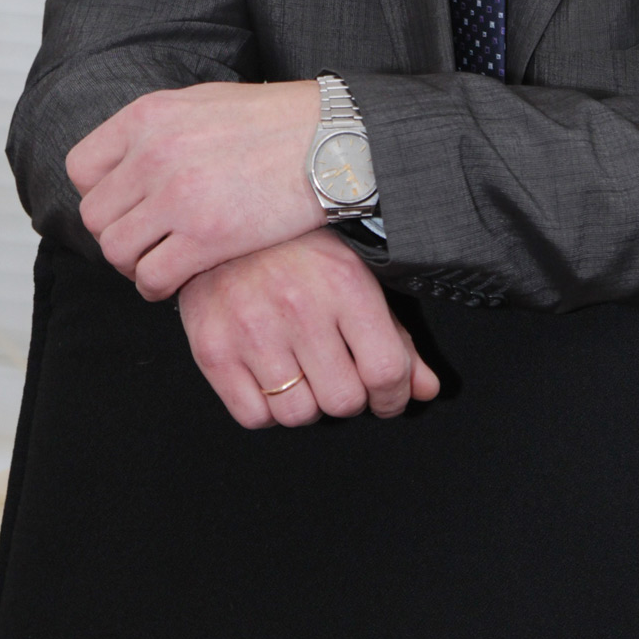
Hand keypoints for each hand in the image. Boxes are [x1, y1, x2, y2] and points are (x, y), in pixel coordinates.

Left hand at [66, 81, 325, 299]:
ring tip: (163, 262)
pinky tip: (182, 278)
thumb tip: (127, 162)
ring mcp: (177, 194)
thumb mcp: (206, 102)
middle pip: (96, 216)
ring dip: (135, 264)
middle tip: (148, 243)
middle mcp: (154, 151)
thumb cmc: (280, 122)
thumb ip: (160, 129)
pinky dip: (158, 286)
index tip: (129, 206)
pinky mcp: (206, 236)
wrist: (337, 140)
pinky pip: (151, 278)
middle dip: (118, 235)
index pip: (82, 168)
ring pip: (116, 251)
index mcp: (150, 115)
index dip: (101, 194)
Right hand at [176, 232, 440, 428]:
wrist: (222, 221)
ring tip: (301, 371)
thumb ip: (396, 337)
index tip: (387, 397)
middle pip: (344, 401)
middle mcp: (298, 306)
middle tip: (338, 376)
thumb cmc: (297, 249)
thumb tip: (426, 390)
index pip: (385, 370)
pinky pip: (254, 417)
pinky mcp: (213, 349)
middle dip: (348, 397)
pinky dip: (266, 408)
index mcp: (344, 282)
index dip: (394, 396)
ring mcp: (251, 329)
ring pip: (299, 415)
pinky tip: (269, 375)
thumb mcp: (356, 276)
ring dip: (307, 403)